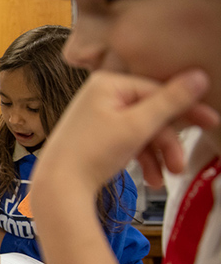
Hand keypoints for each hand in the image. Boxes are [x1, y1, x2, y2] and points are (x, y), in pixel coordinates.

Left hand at [34, 69, 218, 194]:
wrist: (57, 188)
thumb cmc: (92, 154)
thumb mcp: (137, 126)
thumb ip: (171, 101)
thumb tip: (199, 76)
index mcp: (107, 84)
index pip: (158, 92)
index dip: (186, 110)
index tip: (211, 123)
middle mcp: (99, 96)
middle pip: (150, 115)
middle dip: (167, 143)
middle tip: (180, 166)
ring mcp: (96, 117)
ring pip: (140, 132)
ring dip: (156, 156)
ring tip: (163, 179)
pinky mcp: (94, 138)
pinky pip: (126, 143)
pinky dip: (140, 160)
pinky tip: (149, 179)